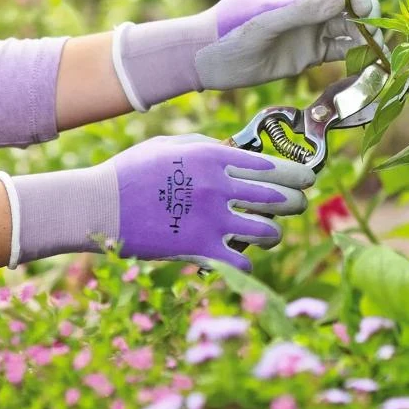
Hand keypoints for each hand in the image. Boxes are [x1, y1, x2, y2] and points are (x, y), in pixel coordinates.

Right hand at [0, 135, 313, 272]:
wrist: (100, 205)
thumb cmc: (132, 170)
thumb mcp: (170, 144)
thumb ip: (206, 146)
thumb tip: (233, 149)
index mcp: (214, 156)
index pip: (272, 166)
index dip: (297, 174)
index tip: (308, 179)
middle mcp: (220, 186)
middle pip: (278, 198)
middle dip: (295, 203)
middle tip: (299, 205)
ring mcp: (211, 219)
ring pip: (267, 231)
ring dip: (272, 233)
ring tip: (269, 233)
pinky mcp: (199, 249)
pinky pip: (241, 262)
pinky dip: (247, 263)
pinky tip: (243, 259)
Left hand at [197, 0, 382, 90]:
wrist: (208, 60)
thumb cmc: (230, 27)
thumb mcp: (266, 18)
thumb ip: (302, 11)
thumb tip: (341, 1)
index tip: (363, 8)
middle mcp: (310, 2)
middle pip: (349, 4)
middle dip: (367, 16)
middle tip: (376, 34)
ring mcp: (313, 27)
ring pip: (350, 28)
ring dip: (367, 38)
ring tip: (380, 53)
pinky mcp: (313, 52)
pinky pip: (342, 51)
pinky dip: (358, 56)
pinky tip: (370, 64)